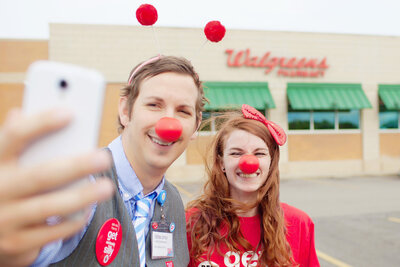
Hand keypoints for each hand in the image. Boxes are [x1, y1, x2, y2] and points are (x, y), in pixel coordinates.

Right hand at [0, 109, 113, 266]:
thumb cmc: (5, 185)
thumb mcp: (3, 162)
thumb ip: (15, 141)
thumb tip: (21, 112)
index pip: (14, 136)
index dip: (41, 123)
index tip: (70, 112)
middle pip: (40, 175)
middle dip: (75, 166)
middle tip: (104, 158)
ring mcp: (4, 219)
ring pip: (48, 207)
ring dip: (82, 197)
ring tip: (107, 187)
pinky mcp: (16, 243)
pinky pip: (52, 232)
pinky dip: (73, 221)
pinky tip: (88, 209)